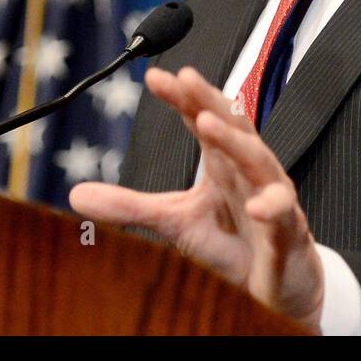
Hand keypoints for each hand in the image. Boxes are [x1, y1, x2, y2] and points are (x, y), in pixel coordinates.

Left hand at [69, 66, 324, 331]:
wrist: (273, 285)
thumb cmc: (231, 243)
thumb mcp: (173, 220)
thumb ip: (129, 205)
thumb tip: (75, 195)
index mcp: (221, 162)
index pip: (200, 119)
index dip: (180, 97)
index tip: (154, 76)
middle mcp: (246, 169)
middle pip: (231, 124)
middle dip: (208, 99)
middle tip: (185, 78)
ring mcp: (270, 194)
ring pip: (257, 158)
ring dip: (234, 140)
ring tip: (207, 123)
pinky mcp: (286, 228)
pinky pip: (281, 212)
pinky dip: (270, 206)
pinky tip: (254, 206)